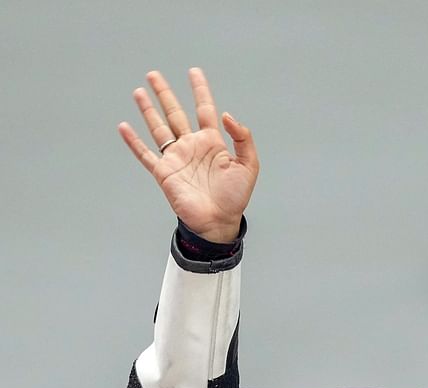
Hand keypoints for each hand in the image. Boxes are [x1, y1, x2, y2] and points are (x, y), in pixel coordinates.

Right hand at [117, 68, 257, 242]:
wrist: (218, 221)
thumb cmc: (235, 196)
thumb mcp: (248, 164)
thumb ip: (242, 138)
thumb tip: (226, 115)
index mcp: (212, 142)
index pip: (204, 109)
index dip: (200, 90)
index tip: (194, 72)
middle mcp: (192, 146)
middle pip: (175, 113)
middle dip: (165, 93)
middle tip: (153, 74)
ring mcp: (176, 158)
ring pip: (158, 127)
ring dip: (148, 110)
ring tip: (139, 91)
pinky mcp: (163, 172)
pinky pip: (145, 154)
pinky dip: (133, 141)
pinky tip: (124, 127)